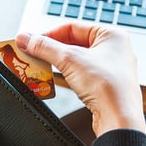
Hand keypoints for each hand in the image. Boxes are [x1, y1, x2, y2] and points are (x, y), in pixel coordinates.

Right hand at [16, 24, 145, 136]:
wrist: (118, 118)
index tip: (32, 42)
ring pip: (77, 61)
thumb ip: (45, 47)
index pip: (72, 27)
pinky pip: (81, 75)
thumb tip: (27, 39)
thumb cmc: (109, 87)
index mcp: (111, 35)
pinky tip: (58, 80)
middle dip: (52, 51)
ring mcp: (109, 69)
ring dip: (58, 64)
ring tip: (42, 67)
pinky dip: (68, 76)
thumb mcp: (70, 60)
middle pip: (74, 44)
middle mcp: (113, 50)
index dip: (49, 34)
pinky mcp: (104, 86)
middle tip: (34, 55)